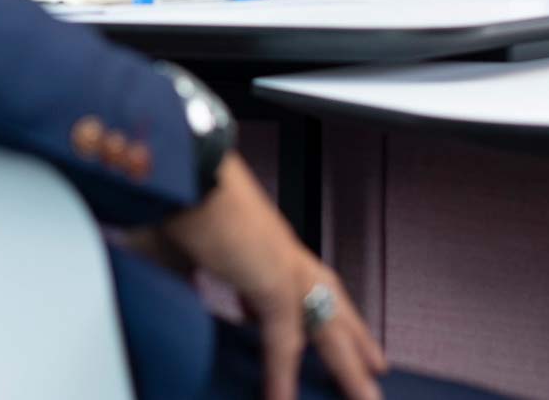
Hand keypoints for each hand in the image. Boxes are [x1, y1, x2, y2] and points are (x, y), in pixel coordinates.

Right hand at [161, 154, 385, 399]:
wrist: (178, 171)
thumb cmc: (172, 198)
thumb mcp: (177, 250)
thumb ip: (185, 278)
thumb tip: (180, 298)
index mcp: (262, 240)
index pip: (299, 278)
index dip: (310, 305)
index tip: (312, 335)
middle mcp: (280, 250)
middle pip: (330, 297)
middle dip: (354, 333)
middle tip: (376, 364)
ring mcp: (282, 263)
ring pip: (327, 324)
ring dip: (347, 360)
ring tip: (366, 392)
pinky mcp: (272, 281)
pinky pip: (285, 341)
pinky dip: (282, 375)